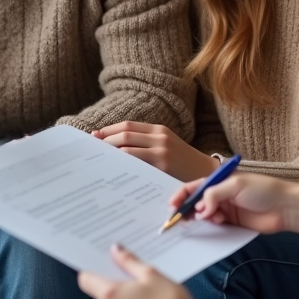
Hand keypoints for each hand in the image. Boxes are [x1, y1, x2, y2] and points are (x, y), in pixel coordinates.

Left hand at [78, 245, 224, 298]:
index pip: (85, 279)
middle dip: (113, 286)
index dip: (93, 269)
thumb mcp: (150, 274)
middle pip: (99, 294)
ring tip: (145, 298)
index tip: (103, 264)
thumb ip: (128, 261)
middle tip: (133, 280)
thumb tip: (117, 251)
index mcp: (109, 295)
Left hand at [93, 122, 216, 181]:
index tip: (94, 136)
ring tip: (97, 158)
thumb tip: (119, 148)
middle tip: (91, 148)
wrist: (207, 174)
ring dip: (109, 151)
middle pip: (124, 133)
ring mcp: (161, 149)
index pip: (127, 125)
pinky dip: (121, 162)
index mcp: (159, 130)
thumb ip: (147, 144)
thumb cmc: (184, 164)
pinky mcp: (161, 164)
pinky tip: (112, 169)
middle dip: (104, 140)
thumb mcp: (168, 146)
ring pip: (127, 146)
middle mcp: (159, 136)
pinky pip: (135, 161)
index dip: (108, 130)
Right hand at [172, 173, 298, 249]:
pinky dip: (211, 225)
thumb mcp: (236, 185)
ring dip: (201, 217)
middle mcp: (220, 194)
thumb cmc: (264, 189)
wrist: (286, 208)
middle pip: (196, 202)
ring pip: (204, 215)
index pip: (195, 186)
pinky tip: (216, 222)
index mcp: (220, 180)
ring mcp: (226, 209)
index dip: (182, 195)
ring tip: (208, 218)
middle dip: (187, 209)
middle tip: (179, 217)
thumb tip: (199, 207)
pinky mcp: (233, 224)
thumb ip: (214, 194)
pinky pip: (215, 226)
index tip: (173, 205)